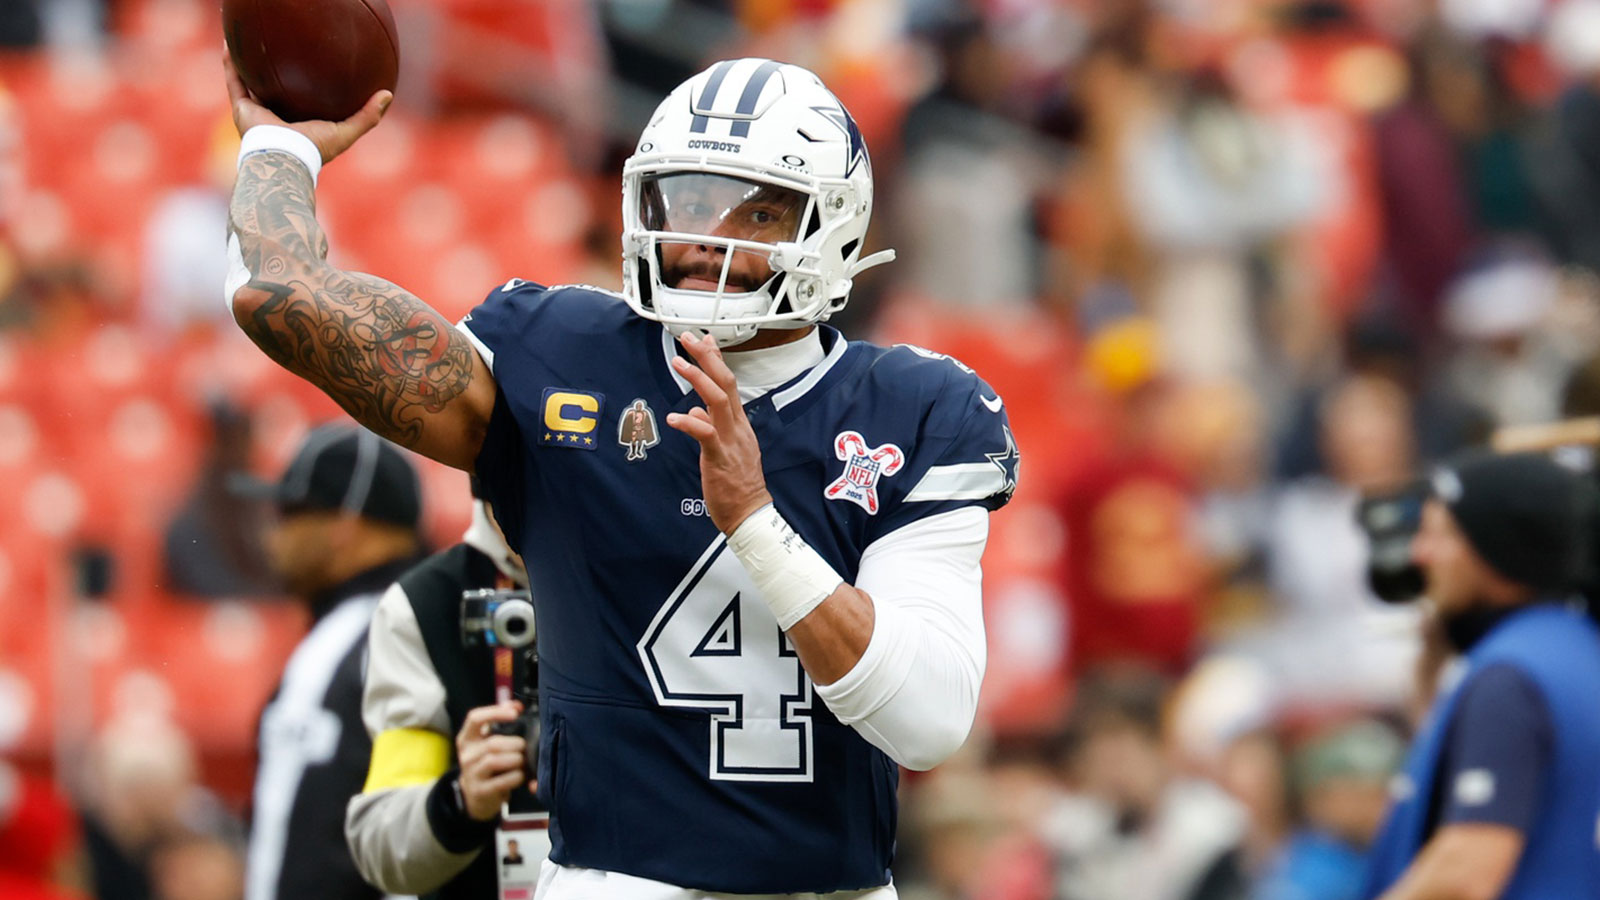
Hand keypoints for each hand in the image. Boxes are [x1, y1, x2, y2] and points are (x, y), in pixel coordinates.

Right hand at [224, 51, 390, 163]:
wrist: (286, 158)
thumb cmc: (316, 149)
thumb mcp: (347, 131)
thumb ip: (367, 116)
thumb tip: (388, 94)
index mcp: (299, 125)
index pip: (302, 102)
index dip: (305, 86)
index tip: (311, 68)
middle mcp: (277, 119)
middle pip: (275, 90)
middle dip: (275, 73)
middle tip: (281, 50)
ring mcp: (257, 114)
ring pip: (250, 83)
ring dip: (247, 64)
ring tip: (249, 42)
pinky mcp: (242, 109)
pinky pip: (234, 81)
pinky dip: (230, 63)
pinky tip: (230, 43)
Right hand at [454, 702, 528, 820]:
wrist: (475, 795)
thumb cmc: (486, 763)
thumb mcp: (487, 741)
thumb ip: (500, 721)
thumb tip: (516, 705)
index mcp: (467, 738)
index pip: (475, 718)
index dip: (496, 712)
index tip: (515, 713)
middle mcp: (466, 755)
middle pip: (492, 743)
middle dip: (515, 744)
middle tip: (524, 747)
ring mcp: (471, 774)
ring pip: (495, 761)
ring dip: (516, 759)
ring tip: (522, 760)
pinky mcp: (480, 791)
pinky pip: (502, 781)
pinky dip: (516, 776)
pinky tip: (520, 775)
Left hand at [665, 332, 774, 533]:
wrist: (750, 513)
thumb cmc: (737, 484)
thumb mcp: (725, 449)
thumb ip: (712, 426)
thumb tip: (697, 411)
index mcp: (739, 423)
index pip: (729, 384)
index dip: (716, 359)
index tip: (705, 339)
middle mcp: (737, 427)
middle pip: (725, 383)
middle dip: (707, 358)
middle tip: (690, 339)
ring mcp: (730, 441)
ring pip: (718, 400)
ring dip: (698, 379)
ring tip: (679, 363)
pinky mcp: (719, 457)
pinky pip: (705, 434)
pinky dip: (689, 423)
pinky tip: (674, 418)